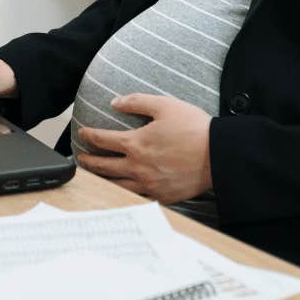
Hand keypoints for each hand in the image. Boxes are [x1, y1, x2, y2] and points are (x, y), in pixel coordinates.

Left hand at [77, 93, 212, 204]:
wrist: (219, 155)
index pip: (104, 140)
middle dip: (89, 161)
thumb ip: (136, 102)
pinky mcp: (162, 196)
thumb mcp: (164, 105)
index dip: (90, 136)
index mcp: (137, 143)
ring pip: (116, 185)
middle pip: (105, 166)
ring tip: (94, 176)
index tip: (82, 133)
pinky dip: (122, 193)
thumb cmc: (194, 128)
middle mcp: (138, 167)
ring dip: (101, 179)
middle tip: (80, 159)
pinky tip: (120, 190)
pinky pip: (135, 197)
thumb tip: (115, 102)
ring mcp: (149, 184)